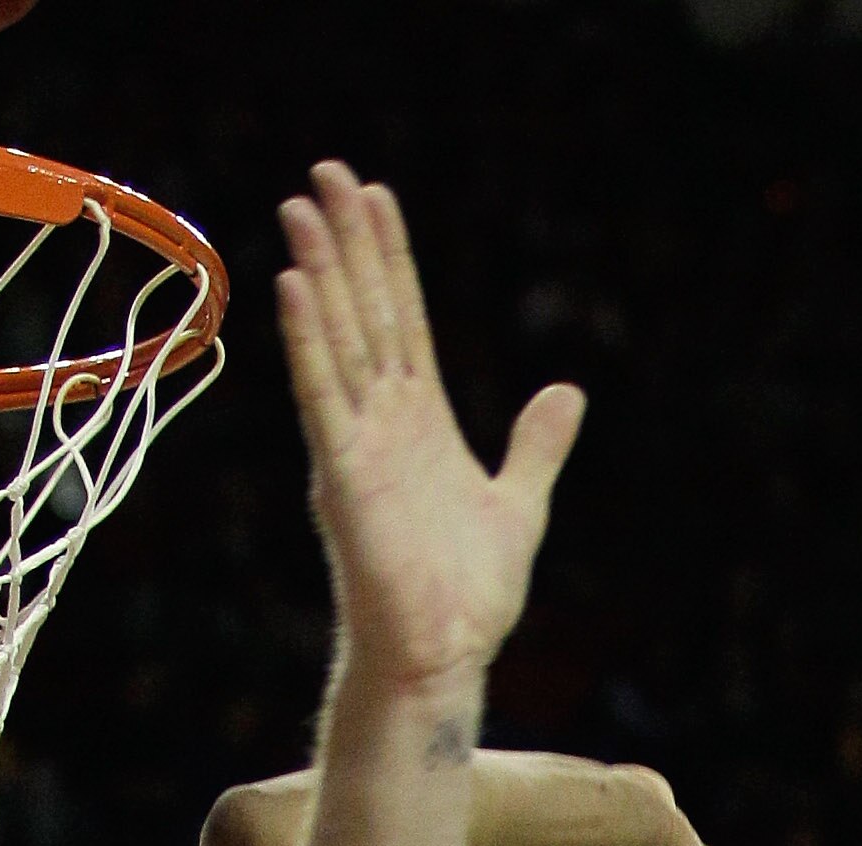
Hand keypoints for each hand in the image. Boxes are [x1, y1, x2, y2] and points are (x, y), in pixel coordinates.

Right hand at [277, 167, 581, 694]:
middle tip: (325, 170)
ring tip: (302, 207)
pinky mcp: (343, 475)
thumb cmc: (468, 597)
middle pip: (363, 313)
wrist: (444, 659)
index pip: (402, 320)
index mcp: (422, 424)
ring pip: (336, 341)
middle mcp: (383, 423)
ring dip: (320, 273)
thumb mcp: (518, 506)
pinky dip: (309, 343)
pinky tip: (294, 287)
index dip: (390, 258)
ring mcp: (358, 445)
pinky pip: (321, 397)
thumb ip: (536, 446)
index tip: (376, 197)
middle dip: (347, 242)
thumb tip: (567, 391)